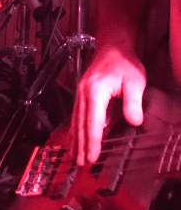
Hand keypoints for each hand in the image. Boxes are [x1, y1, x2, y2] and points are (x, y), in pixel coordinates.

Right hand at [71, 45, 145, 165]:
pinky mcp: (83, 92)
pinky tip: (76, 137)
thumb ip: (133, 102)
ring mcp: (81, 92)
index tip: (92, 158)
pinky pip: (77, 114)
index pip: (93, 121)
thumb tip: (133, 122)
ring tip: (75, 156)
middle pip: (81, 123)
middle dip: (81, 144)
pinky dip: (76, 128)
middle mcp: (84, 92)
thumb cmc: (124, 63)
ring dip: (76, 139)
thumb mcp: (135, 81)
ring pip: (76, 120)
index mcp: (95, 91)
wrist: (113, 46)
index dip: (92, 141)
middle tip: (80, 164)